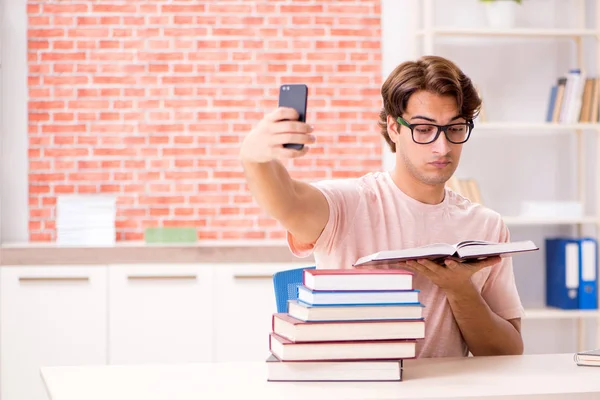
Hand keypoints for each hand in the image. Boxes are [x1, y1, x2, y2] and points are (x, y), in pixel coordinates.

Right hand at [239, 107, 314, 162]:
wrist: (251, 148)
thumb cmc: (268, 132)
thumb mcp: (270, 124)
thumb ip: (283, 121)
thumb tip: (304, 123)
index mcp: (268, 119)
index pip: (281, 113)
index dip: (292, 113)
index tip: (298, 115)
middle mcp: (268, 129)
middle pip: (289, 126)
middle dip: (303, 127)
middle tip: (312, 129)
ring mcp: (270, 141)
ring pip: (291, 138)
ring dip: (305, 138)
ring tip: (313, 139)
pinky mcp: (272, 153)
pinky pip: (289, 153)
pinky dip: (300, 151)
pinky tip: (306, 149)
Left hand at [383, 256, 501, 294]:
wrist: (457, 289)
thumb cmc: (466, 274)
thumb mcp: (477, 268)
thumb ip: (487, 261)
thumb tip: (501, 257)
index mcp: (456, 270)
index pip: (454, 266)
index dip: (452, 264)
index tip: (449, 260)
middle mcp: (444, 273)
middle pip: (434, 267)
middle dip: (426, 264)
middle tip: (418, 258)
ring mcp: (434, 274)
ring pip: (422, 268)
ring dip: (413, 264)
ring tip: (404, 258)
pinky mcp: (427, 273)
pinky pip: (417, 268)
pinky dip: (409, 265)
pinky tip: (399, 260)